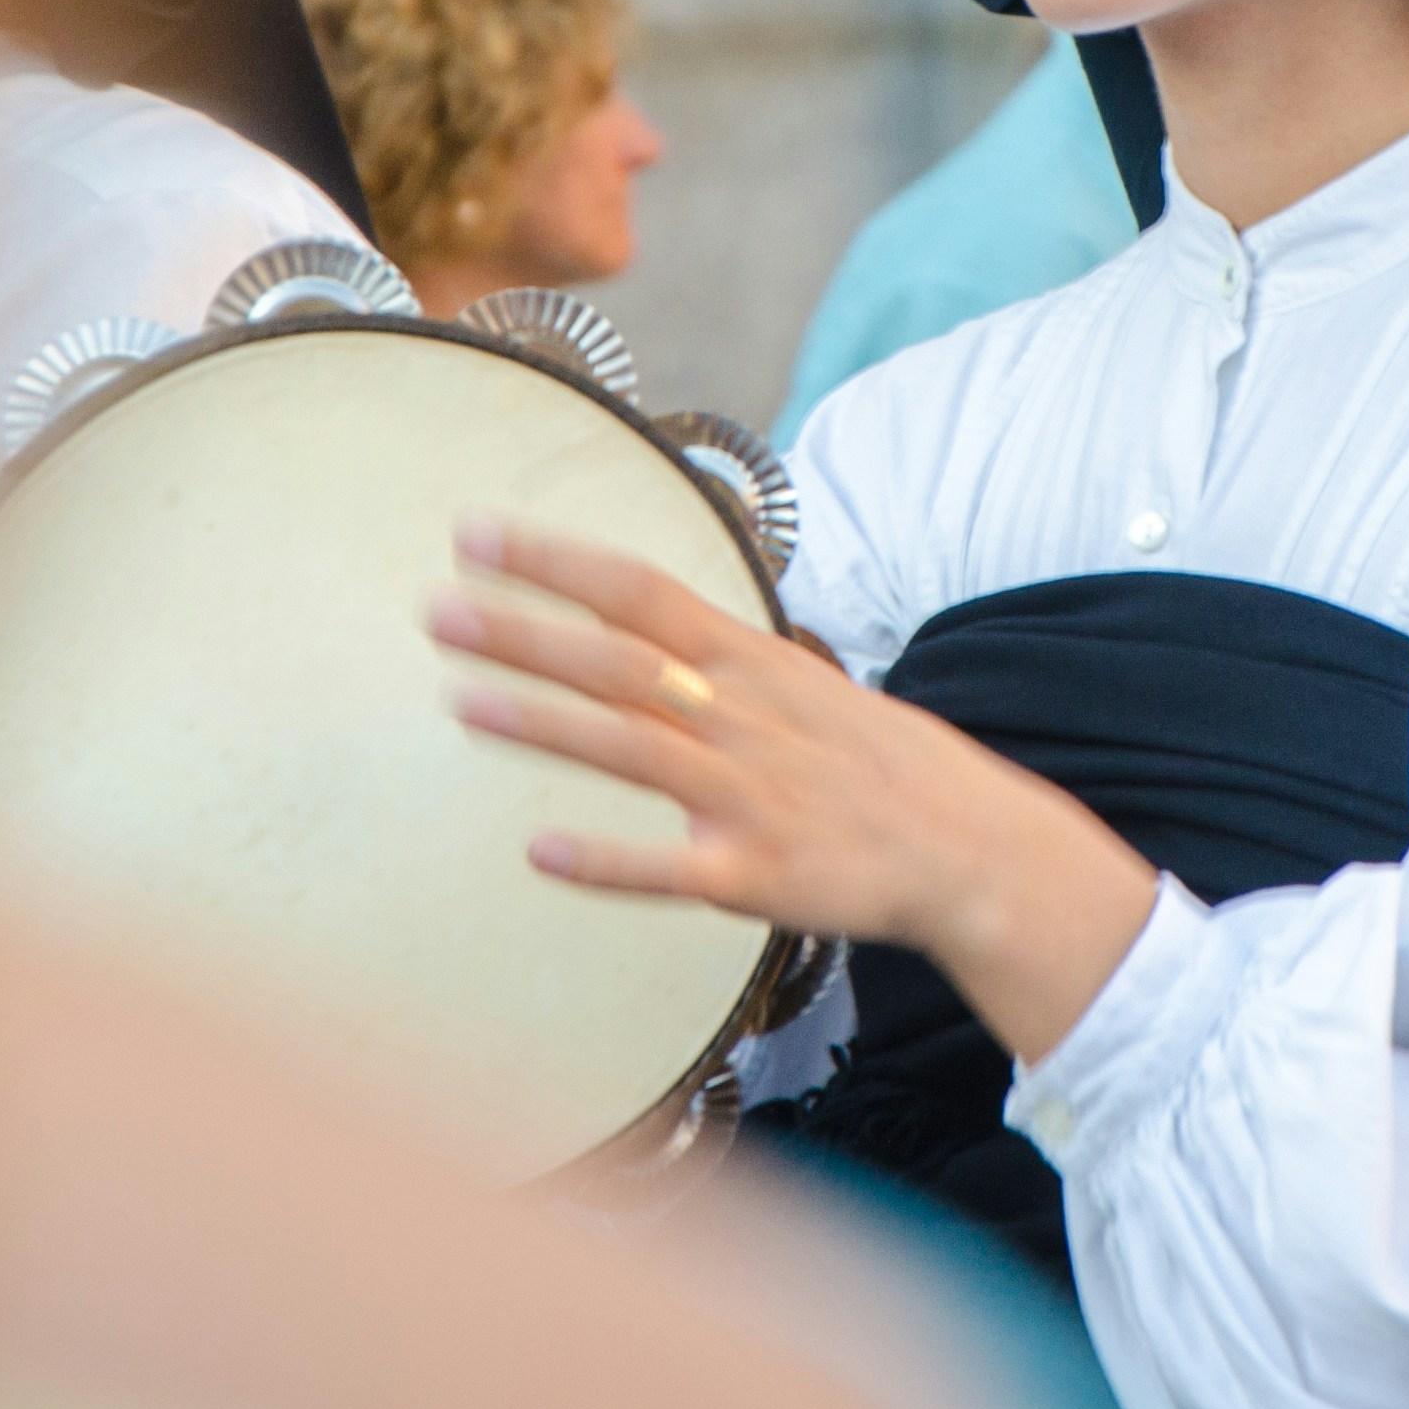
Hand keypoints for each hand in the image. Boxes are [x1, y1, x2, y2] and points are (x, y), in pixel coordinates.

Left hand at [427, 515, 1159, 1064]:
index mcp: (751, 664)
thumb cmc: (877, 764)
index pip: (640, 590)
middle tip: (436, 608)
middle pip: (618, 661)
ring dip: (544, 722)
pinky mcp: (756, 875)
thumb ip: (719, 659)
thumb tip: (643, 625)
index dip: (556, 561)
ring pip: (632, 747)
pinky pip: (670, 867)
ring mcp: (748, 795)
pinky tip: (537, 849)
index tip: (476, 534)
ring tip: (458, 700)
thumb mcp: (804, 685)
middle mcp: (742, 718)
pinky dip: (605, 859)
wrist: (972, 847)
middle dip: (524, 632)